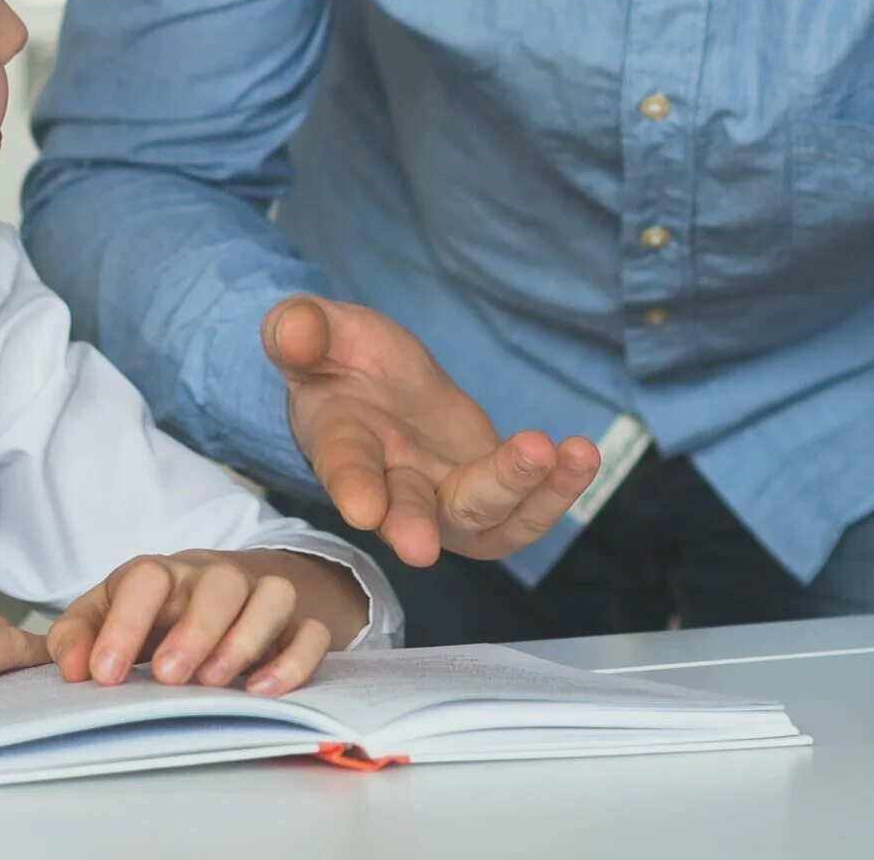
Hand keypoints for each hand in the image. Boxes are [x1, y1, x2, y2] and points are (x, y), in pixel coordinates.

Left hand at [46, 550, 361, 696]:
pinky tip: (261, 691)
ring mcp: (260, 598)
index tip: (102, 675)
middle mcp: (214, 579)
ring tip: (214, 682)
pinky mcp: (297, 625)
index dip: (124, 625)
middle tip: (167, 678)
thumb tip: (72, 668)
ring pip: (273, 595)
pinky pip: (311, 632)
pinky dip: (293, 661)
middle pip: (220, 581)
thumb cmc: (153, 614)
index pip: (146, 579)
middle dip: (196, 630)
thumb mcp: (104, 617)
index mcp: (161, 576)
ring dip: (246, 638)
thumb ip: (76, 638)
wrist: (218, 594)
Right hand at [264, 296, 600, 567]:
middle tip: (430, 542)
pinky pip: (524, 505)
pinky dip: (555, 489)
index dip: (355, 490)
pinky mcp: (488, 484)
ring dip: (525, 494)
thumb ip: (300, 331)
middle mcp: (395, 485)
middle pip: (419, 514)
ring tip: (566, 456)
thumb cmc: (333, 358)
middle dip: (428, 524)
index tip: (365, 510)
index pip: (347, 471)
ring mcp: (446, 492)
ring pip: (483, 519)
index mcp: (342, 446)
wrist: (369, 378)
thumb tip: (294, 333)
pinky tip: (580, 455)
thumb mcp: (314, 330)